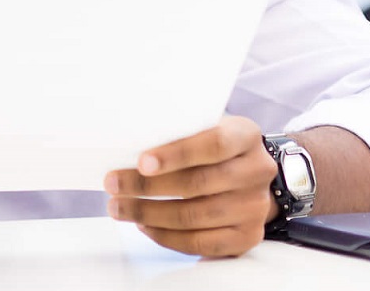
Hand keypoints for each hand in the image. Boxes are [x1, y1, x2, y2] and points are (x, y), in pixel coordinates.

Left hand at [104, 115, 278, 257]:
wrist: (250, 174)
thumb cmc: (212, 147)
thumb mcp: (203, 127)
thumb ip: (176, 132)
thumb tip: (125, 146)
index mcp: (245, 136)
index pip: (213, 144)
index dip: (176, 154)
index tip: (142, 163)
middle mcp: (256, 172)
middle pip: (197, 184)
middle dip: (146, 187)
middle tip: (113, 185)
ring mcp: (254, 207)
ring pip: (195, 216)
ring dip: (149, 214)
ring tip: (119, 208)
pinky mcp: (247, 236)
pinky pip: (201, 243)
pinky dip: (167, 237)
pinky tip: (145, 226)